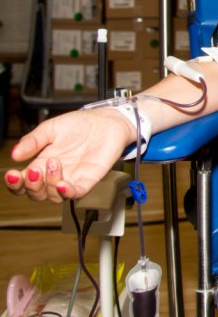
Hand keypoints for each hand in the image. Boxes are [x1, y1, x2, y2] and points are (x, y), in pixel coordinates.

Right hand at [4, 108, 134, 202]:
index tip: (12, 174)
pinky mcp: (90, 178)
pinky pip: (77, 193)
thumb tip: (15, 154)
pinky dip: (68, 192)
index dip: (15, 183)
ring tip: (54, 163)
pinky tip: (61, 185)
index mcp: (42, 163)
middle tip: (34, 170)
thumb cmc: (80, 125)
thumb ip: (33, 141)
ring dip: (49, 184)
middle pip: (37, 194)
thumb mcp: (51, 128)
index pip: (24, 182)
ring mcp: (73, 178)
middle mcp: (56, 174)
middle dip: (31, 186)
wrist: (106, 120)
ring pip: (54, 196)